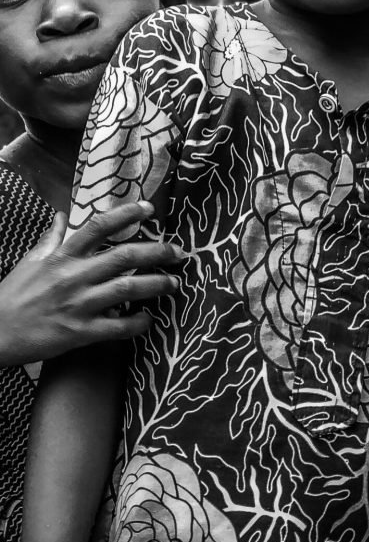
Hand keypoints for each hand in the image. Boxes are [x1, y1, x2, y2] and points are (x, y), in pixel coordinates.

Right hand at [0, 201, 180, 364]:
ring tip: (174, 283)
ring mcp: (78, 305)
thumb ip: (52, 238)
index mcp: (62, 256)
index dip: (127, 214)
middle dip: (157, 252)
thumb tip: (64, 216)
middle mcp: (74, 276)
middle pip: (124, 257)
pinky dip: (137, 323)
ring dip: (156, 285)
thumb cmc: (13, 296)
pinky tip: (149, 319)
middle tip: (179, 252)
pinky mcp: (80, 333)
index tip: (149, 208)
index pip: (99, 226)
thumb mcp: (30, 261)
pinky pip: (117, 328)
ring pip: (128, 290)